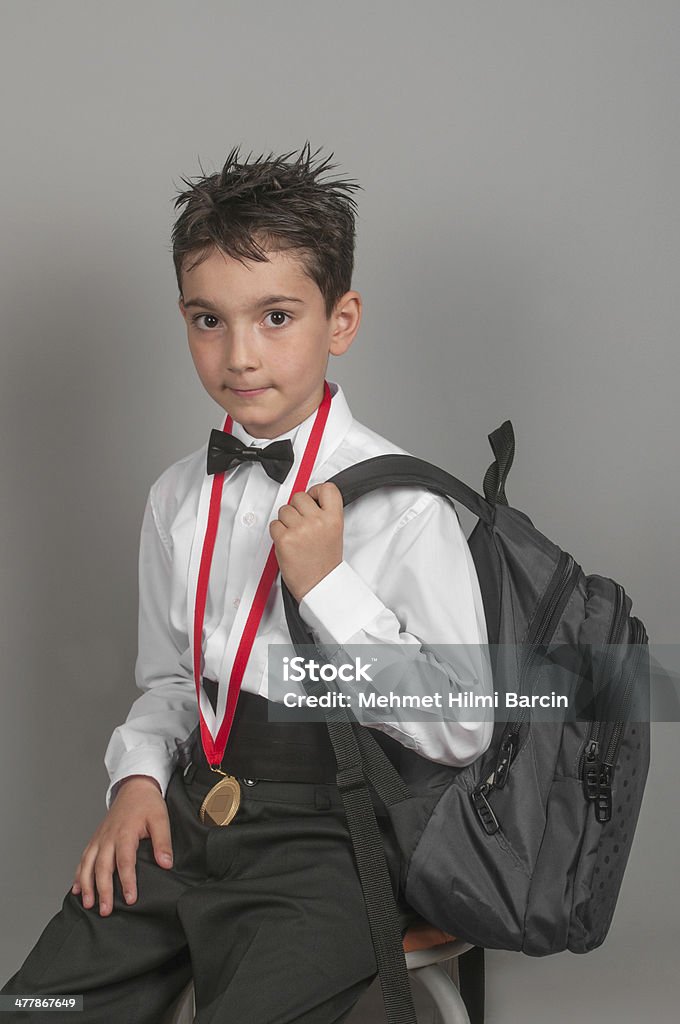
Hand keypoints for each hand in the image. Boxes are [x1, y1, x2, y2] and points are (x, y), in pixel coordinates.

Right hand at [70, 775, 172, 916]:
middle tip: (105, 910)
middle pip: (102, 867)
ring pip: (88, 864)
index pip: (124, 862)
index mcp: (125, 833)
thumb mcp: (161, 819)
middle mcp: (108, 837)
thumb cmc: (148, 804)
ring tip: (88, 904)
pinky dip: (79, 874)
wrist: (134, 787)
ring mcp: (100, 839)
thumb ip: (163, 842)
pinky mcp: (96, 839)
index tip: (129, 899)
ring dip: (87, 885)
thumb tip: (166, 864)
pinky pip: (84, 859)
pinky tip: (78, 889)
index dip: (127, 881)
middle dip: (102, 890)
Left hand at [269, 482, 343, 601]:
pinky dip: (277, 532)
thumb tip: (309, 500)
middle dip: (297, 508)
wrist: (319, 585)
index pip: (328, 488)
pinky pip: (274, 524)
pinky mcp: (285, 539)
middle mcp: (317, 521)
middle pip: (299, 496)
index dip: (316, 490)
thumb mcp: (335, 533)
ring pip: (284, 509)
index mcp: (334, 519)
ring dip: (285, 520)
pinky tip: (288, 542)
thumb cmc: (325, 563)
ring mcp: (300, 529)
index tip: (313, 497)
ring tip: (295, 535)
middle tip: (301, 523)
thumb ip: (324, 514)